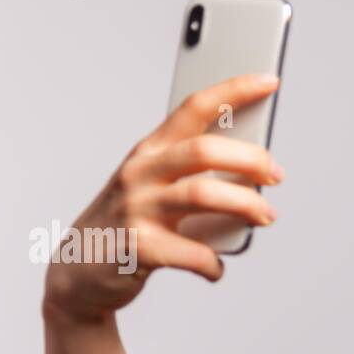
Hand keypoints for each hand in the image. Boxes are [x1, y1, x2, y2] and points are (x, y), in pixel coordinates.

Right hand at [42, 73, 283, 323]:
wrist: (78, 272)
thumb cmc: (127, 225)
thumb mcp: (152, 188)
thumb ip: (192, 177)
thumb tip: (253, 178)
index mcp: (149, 151)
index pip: (194, 107)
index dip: (234, 91)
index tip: (269, 81)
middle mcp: (141, 172)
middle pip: (205, 151)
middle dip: (251, 159)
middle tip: (276, 175)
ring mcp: (137, 208)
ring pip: (203, 195)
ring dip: (246, 206)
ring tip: (265, 217)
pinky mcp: (139, 248)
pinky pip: (194, 253)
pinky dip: (214, 263)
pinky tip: (216, 267)